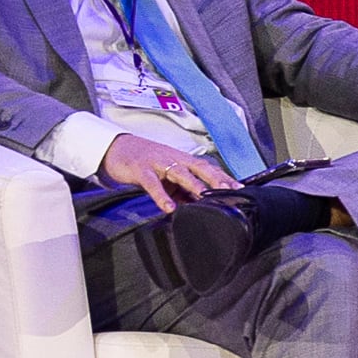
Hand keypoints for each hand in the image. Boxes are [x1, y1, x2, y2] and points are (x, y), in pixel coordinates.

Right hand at [98, 132, 235, 212]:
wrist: (116, 148)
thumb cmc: (146, 163)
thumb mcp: (169, 178)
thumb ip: (185, 191)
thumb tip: (204, 208)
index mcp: (183, 160)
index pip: (209, 168)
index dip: (225, 178)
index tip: (241, 189)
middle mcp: (174, 159)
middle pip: (200, 167)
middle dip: (216, 178)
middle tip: (231, 191)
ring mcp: (157, 162)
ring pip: (179, 172)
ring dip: (194, 185)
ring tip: (205, 198)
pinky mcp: (140, 169)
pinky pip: (152, 184)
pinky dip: (161, 195)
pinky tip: (168, 207)